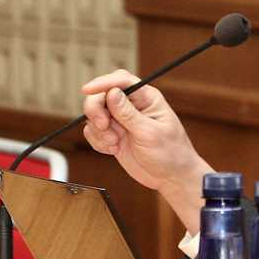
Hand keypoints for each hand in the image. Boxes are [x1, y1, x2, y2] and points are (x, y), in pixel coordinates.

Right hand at [80, 69, 214, 231]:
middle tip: (104, 127)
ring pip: (94, 114)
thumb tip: (112, 92)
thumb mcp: (150, 133)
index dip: (102, 82)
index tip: (87, 90)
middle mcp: (131, 106)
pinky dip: (97, 141)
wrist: (171, 178)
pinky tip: (112, 150)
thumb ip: (128, 114)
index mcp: (146, 98)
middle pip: (101, 95)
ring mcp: (120, 121)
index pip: (121, 81)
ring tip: (114, 144)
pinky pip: (93, 131)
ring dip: (98, 131)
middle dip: (97, 111)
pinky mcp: (113, 135)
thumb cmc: (170, 153)